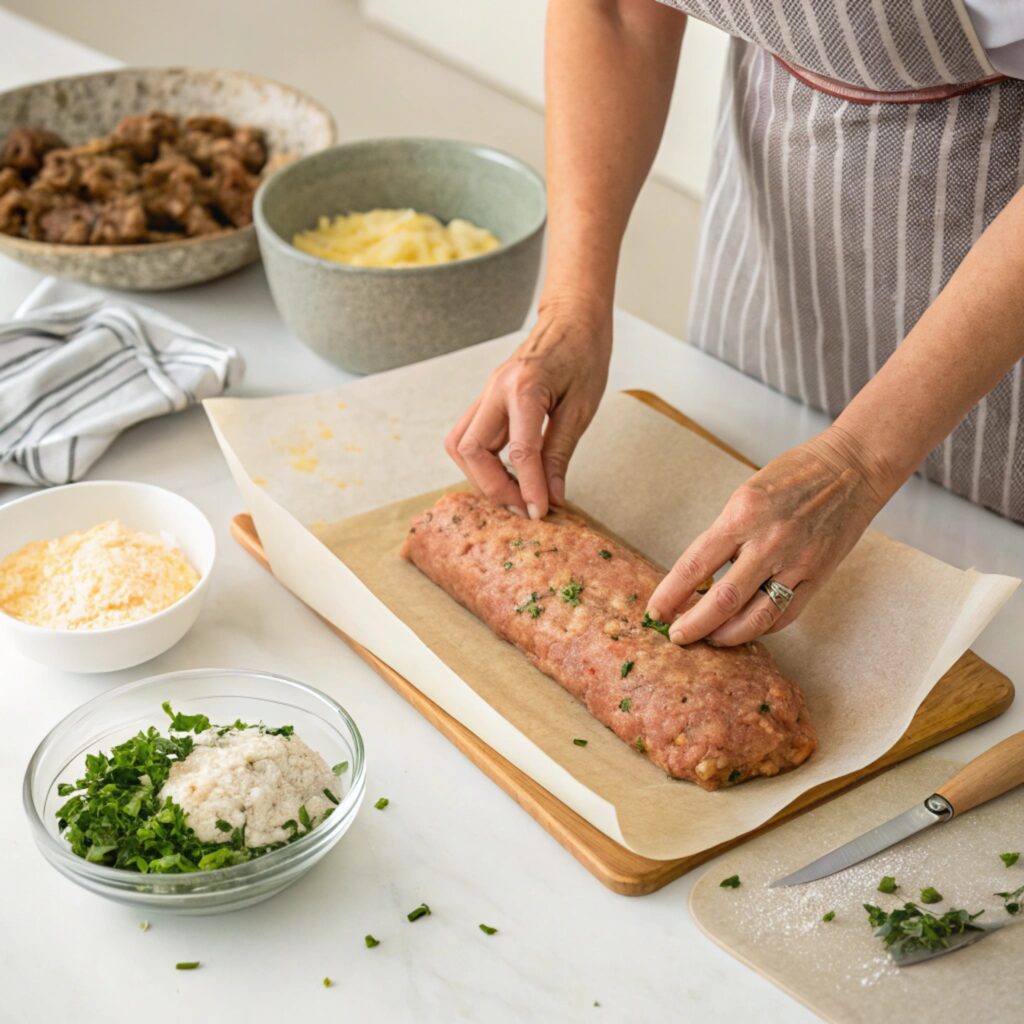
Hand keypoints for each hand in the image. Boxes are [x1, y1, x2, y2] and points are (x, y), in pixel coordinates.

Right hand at [444, 297, 611, 517]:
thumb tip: (551, 496)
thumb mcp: (582, 408)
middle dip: (492, 486)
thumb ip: (560, 453)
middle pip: (469, 449)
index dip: (527, 488)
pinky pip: (469, 437)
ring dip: (479, 476)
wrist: (572, 318)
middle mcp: (496, 390)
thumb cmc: (584, 355)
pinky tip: (508, 474)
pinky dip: (482, 462)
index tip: (539, 512)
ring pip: (460, 444)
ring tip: (514, 492)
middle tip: (523, 506)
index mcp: (525, 388)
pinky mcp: (487, 400)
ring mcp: (486, 393)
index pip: (518, 451)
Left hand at [647, 428, 893, 645]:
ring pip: (755, 618)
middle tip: (677, 636)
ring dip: (725, 635)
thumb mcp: (745, 495)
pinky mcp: (818, 577)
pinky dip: (759, 627)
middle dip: (693, 625)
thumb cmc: (793, 476)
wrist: (851, 469)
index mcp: (742, 515)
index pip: (695, 565)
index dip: (670, 594)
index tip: (654, 611)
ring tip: (708, 639)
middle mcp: (769, 542)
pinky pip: (784, 615)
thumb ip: (724, 536)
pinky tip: (742, 628)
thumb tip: (697, 577)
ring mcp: (797, 563)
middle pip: (722, 600)